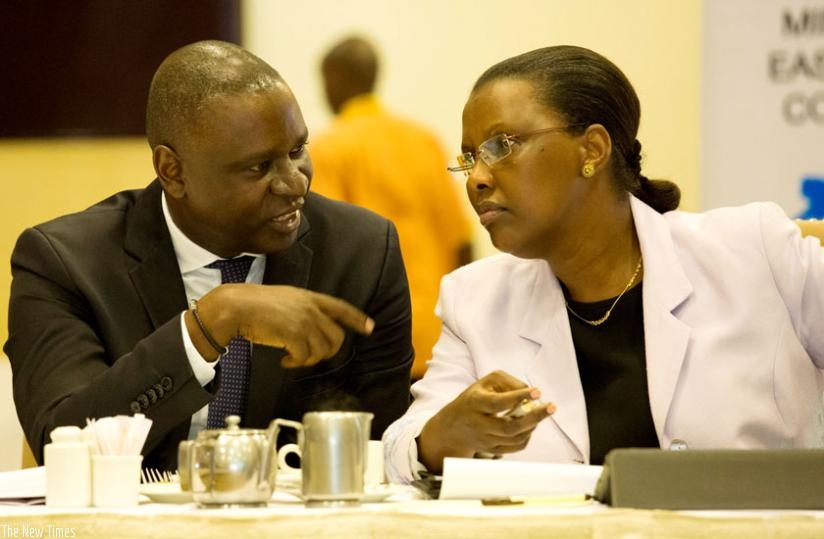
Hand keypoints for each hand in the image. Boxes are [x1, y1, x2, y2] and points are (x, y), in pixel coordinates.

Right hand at [191, 283, 373, 367]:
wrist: (237, 306)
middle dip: (328, 352)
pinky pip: (305, 357)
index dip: (357, 318)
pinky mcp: (294, 334)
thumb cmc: (256, 304)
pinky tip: (283, 360)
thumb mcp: (286, 299)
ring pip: (322, 350)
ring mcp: (304, 321)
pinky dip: (295, 363)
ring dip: (308, 360)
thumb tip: (313, 329)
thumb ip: (303, 309)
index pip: (341, 307)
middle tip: (311, 357)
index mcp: (310, 297)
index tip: (369, 327)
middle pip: (337, 336)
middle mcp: (311, 308)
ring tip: (292, 358)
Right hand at [417, 370, 555, 472]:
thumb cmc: (474, 398)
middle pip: (510, 426)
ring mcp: (486, 439)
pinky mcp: (492, 449)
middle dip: (535, 417)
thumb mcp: (486, 382)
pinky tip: (530, 425)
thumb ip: (508, 382)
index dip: (519, 397)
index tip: (537, 391)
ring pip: (516, 438)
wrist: (453, 426)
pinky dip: (527, 436)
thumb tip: (529, 392)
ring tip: (540, 413)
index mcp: (475, 403)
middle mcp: (479, 424)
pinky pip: (516, 446)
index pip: (498, 402)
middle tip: (551, 407)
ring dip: (532, 425)